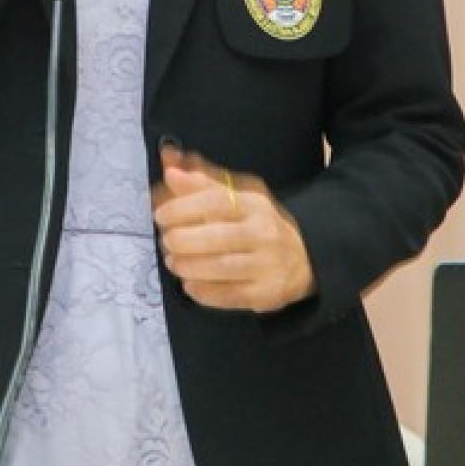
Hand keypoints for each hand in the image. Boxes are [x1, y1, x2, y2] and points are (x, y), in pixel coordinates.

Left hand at [151, 144, 315, 312]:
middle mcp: (263, 233)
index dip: (183, 208)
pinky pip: (229, 296)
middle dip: (183, 240)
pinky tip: (189, 284)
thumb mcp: (236, 198)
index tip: (161, 214)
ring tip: (173, 262)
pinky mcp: (266, 293)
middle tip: (167, 241)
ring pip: (221, 268)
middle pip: (218, 237)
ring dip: (188, 266)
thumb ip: (200, 184)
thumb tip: (170, 169)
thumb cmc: (257, 225)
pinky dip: (203, 292)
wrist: (303, 258)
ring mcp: (267, 264)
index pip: (217, 201)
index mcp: (254, 205)